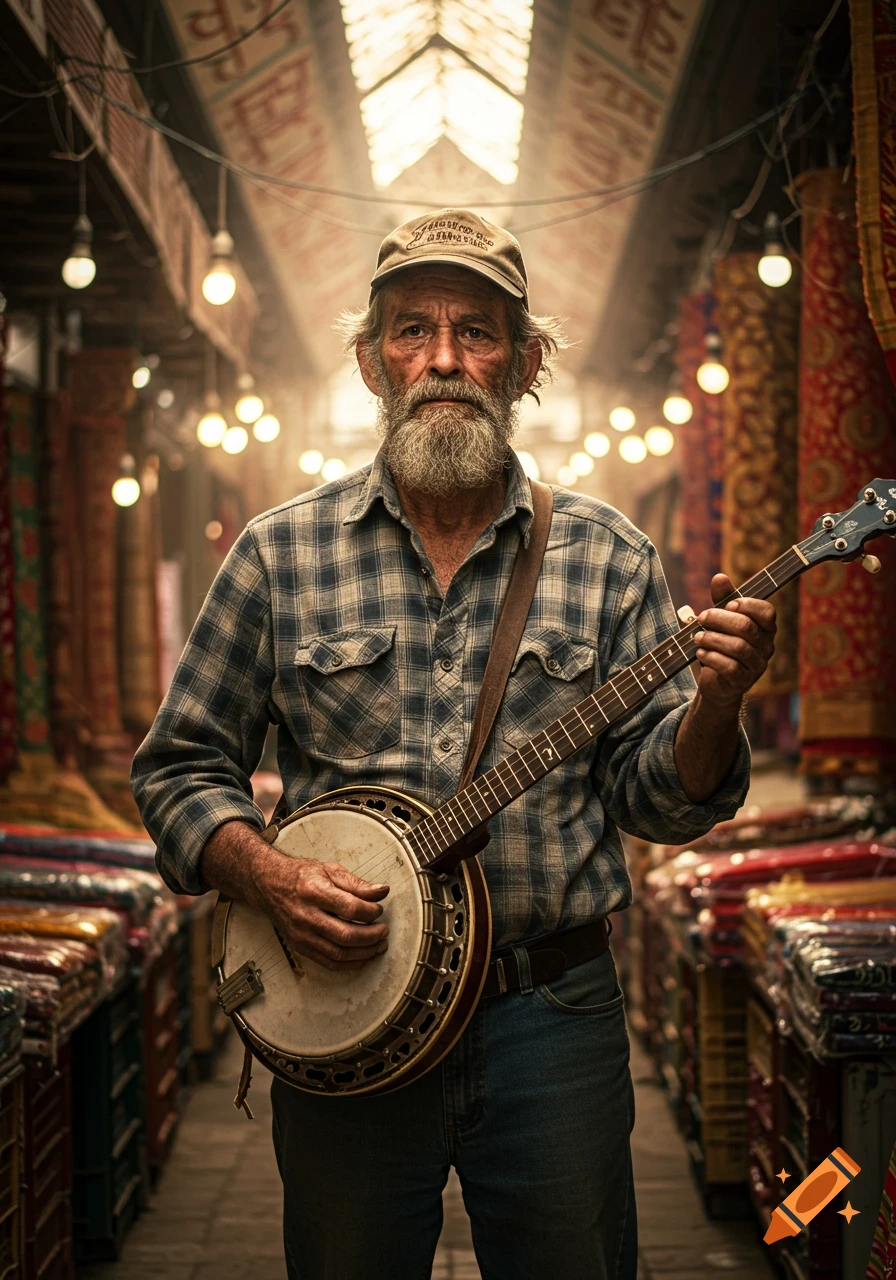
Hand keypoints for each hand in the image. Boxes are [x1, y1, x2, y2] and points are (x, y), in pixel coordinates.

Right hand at [262, 854, 389, 971]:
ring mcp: (301, 935)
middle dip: (371, 936)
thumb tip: (381, 891)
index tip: (379, 909)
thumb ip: (357, 884)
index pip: (349, 909)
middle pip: (345, 935)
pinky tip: (363, 956)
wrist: (270, 885)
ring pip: (339, 953)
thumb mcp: (330, 870)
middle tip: (384, 930)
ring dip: (364, 953)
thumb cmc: (301, 877)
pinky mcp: (300, 947)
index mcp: (314, 892)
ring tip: (379, 946)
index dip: (370, 912)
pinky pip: (328, 962)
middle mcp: (306, 916)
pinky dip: (349, 963)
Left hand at [692, 573, 776, 712]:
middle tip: (701, 618)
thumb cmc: (722, 644)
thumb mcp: (721, 620)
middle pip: (746, 627)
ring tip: (697, 638)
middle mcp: (766, 646)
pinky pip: (730, 667)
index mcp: (766, 628)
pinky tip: (700, 653)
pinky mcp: (743, 681)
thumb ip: (722, 599)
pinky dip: (712, 658)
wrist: (717, 681)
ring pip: (738, 647)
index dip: (747, 605)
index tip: (728, 604)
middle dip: (719, 619)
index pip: (767, 611)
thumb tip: (720, 577)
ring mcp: (757, 665)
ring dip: (712, 639)